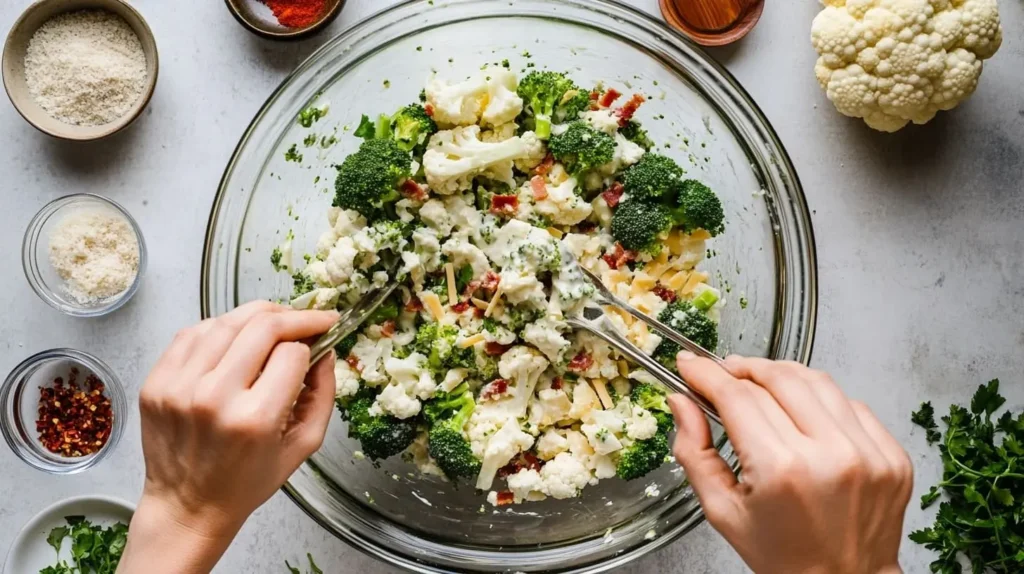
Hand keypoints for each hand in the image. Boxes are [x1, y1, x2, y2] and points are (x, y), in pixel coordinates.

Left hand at [117, 301, 338, 573]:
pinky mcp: (157, 383)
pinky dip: (218, 327)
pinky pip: (191, 334)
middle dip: (292, 317)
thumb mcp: (302, 446)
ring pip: (226, 322)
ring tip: (273, 322)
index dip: (311, 342)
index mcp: (255, 418)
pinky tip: (234, 336)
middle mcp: (214, 397)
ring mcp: (179, 387)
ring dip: (257, 316)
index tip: (322, 338)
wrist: (187, 508)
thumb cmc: (246, 483)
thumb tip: (326, 350)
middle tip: (308, 319)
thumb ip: (323, 395)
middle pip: (261, 326)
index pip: (292, 353)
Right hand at [669, 354, 912, 573]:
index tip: (691, 365)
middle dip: (742, 368)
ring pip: (816, 381)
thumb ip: (694, 452)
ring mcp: (868, 452)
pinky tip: (803, 411)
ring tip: (760, 383)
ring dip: (781, 374)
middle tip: (723, 373)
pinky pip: (851, 403)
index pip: (736, 397)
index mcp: (781, 470)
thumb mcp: (722, 511)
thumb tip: (681, 402)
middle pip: (776, 378)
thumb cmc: (783, 556)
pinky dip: (821, 399)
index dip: (707, 374)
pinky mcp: (891, 453)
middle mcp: (829, 454)